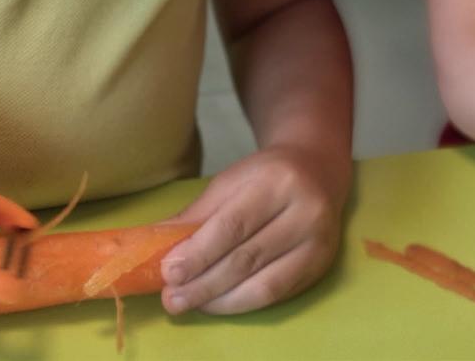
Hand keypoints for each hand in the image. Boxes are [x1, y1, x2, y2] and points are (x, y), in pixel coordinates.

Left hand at [158, 144, 347, 314]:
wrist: (318, 171)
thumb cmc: (266, 175)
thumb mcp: (230, 181)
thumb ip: (196, 214)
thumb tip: (154, 247)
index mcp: (278, 181)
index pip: (234, 225)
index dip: (200, 253)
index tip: (169, 272)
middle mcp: (306, 212)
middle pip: (247, 258)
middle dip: (204, 283)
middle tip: (172, 298)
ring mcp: (318, 243)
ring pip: (264, 284)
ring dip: (221, 300)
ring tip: (189, 303)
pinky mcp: (321, 267)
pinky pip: (277, 295)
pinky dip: (243, 303)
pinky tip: (218, 302)